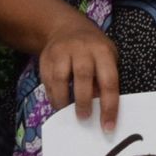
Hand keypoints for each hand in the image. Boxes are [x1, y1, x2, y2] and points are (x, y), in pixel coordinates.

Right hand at [38, 10, 120, 131]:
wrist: (66, 27)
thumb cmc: (93, 49)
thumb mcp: (107, 57)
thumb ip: (105, 80)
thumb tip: (100, 109)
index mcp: (103, 51)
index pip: (109, 81)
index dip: (109, 106)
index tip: (108, 127)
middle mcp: (82, 49)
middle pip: (83, 77)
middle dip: (84, 102)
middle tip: (84, 118)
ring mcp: (62, 51)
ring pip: (60, 78)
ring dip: (63, 99)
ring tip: (66, 111)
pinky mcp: (46, 57)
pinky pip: (47, 80)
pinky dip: (52, 95)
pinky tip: (58, 102)